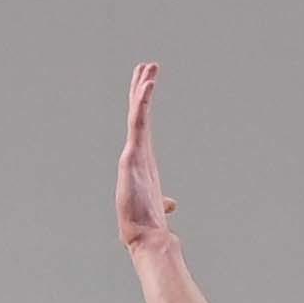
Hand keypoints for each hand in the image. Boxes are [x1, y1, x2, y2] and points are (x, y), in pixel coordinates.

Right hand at [115, 62, 178, 251]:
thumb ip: (164, 200)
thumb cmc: (147, 223)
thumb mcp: (158, 205)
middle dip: (140, 88)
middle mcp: (136, 153)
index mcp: (143, 159)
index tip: (147, 84)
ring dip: (143, 89)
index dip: (142, 104)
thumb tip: (171, 203)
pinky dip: (142, 103)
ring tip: (149, 68)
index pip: (143, 125)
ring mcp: (133, 154)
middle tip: (146, 65)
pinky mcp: (132, 157)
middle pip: (137, 114)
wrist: (145, 237)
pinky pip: (138, 123)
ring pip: (137, 114)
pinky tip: (148, 86)